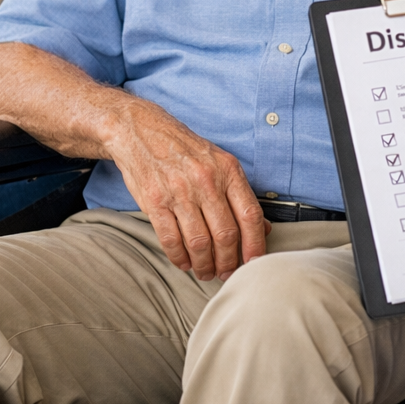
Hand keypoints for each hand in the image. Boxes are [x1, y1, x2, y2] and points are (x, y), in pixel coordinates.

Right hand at [107, 98, 268, 281]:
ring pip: (199, 242)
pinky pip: (171, 240)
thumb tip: (263, 228)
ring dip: (204, 264)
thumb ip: (240, 195)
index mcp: (228, 170)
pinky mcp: (155, 202)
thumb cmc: (184, 149)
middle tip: (226, 272)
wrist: (141, 131)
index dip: (255, 245)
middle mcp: (206, 181)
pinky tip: (184, 262)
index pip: (249, 215)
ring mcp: (179, 192)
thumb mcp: (220, 162)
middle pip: (225, 234)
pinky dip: (179, 258)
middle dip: (228, 261)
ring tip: (205, 271)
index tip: (254, 262)